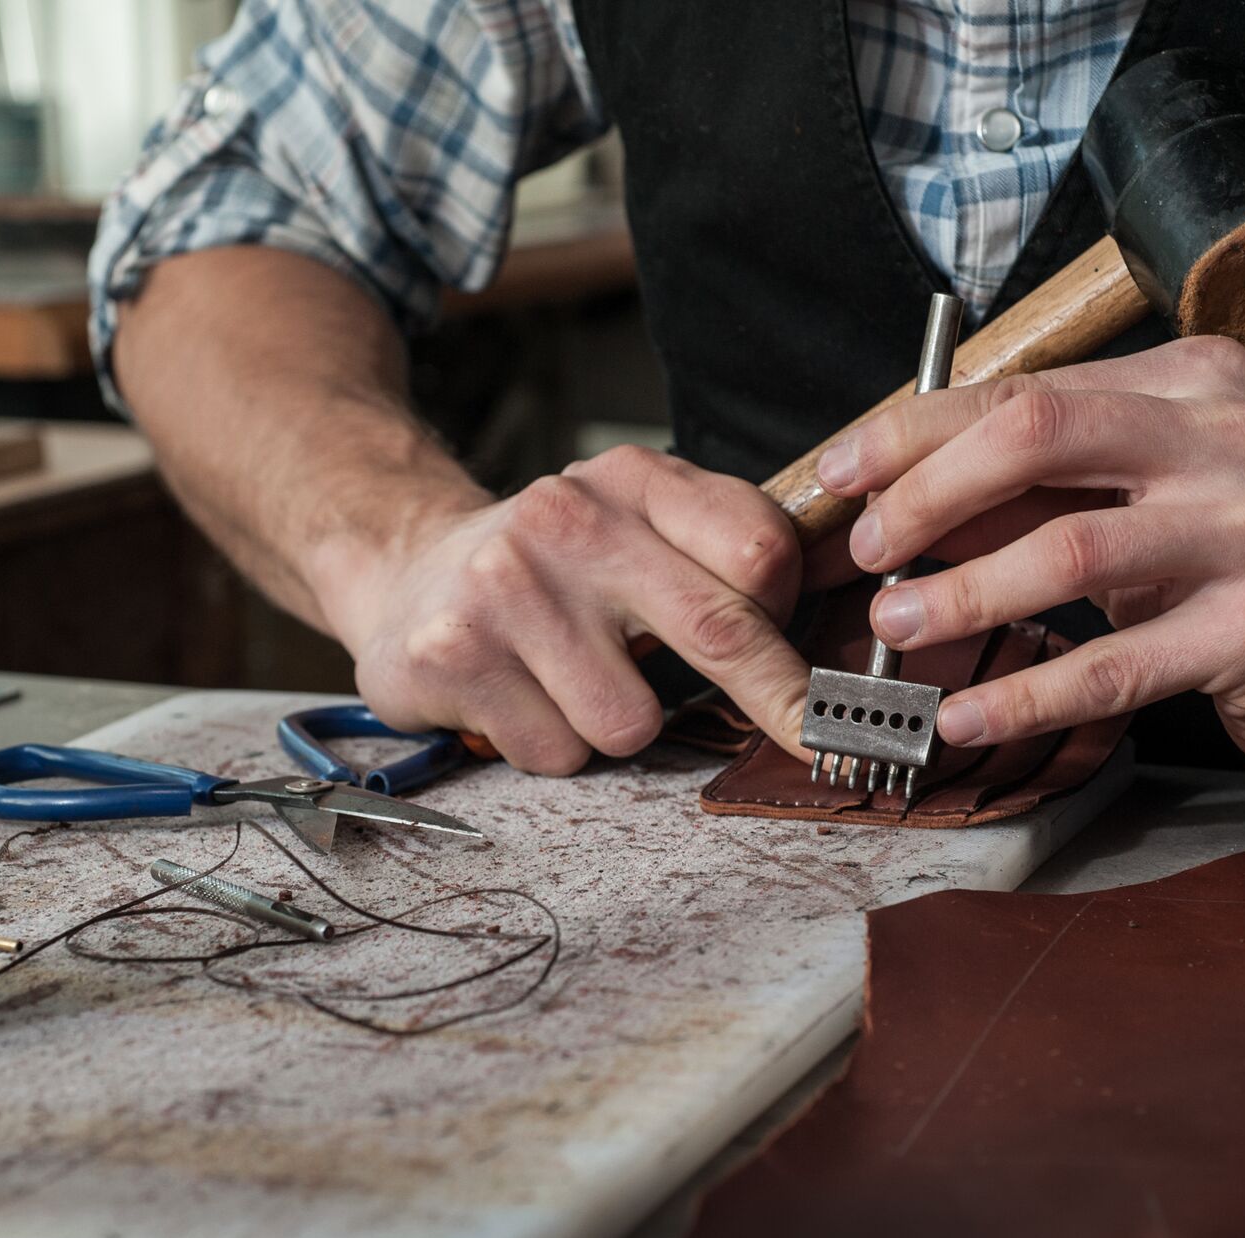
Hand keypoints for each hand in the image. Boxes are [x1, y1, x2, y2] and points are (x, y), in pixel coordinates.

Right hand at [330, 446, 811, 773]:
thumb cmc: (553, 569)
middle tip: (816, 738)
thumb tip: (837, 636)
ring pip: (632, 722)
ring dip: (615, 726)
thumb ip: (723, 555)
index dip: (791, 620)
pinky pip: (558, 752)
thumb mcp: (635, 526)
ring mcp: (505, 585)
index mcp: (630, 479)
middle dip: (780, 701)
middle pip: (719, 631)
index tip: (809, 664)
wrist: (406, 573)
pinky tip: (520, 698)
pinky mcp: (454, 655)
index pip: (759, 549)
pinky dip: (551, 744)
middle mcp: (568, 517)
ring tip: (572, 684)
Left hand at [814, 336, 1244, 772]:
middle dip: (927, 495)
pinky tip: (966, 716)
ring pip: (1069, 552)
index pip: (1025, 391)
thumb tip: (893, 500)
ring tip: (894, 628)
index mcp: (1193, 379)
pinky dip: (1027, 695)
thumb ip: (1037, 487)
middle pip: (1037, 440)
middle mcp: (1232, 436)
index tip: (842, 473)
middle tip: (868, 552)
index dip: (915, 430)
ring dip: (962, 595)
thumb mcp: (1147, 493)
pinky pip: (1117, 665)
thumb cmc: (1242, 557)